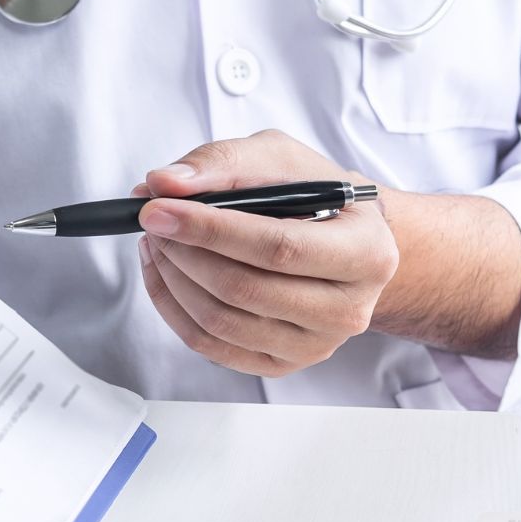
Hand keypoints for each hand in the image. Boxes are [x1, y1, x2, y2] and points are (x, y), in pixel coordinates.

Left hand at [135, 130, 397, 376]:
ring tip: (159, 241)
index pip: (279, 248)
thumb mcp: (281, 158)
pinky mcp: (283, 363)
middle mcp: (349, 308)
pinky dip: (174, 308)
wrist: (346, 242)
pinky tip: (166, 273)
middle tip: (154, 220)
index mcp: (366, 252)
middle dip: (184, 251)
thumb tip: (165, 183)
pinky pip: (212, 346)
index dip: (211, 229)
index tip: (159, 209)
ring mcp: (316, 344)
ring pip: (221, 322)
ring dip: (173, 279)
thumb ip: (223, 163)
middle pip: (244, 289)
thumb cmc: (316, 198)